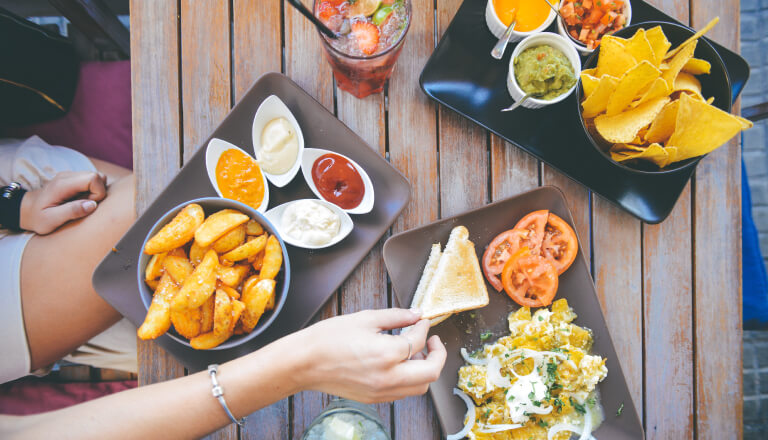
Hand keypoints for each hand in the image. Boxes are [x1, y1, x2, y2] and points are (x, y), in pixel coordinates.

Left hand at [19, 171, 106, 234]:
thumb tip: (92, 205)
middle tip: (84, 205)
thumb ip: (71, 212)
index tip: (88, 206)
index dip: (98, 193)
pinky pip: (92, 181)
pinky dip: (92, 191)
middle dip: (99, 193)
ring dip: (96, 192)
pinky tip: (80, 200)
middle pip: (98, 176)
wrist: (26, 209)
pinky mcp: (73, 179)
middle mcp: (68, 176)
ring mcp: (70, 176)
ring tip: (82, 203)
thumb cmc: (38, 217)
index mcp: (63, 184)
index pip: (93, 178)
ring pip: (97, 177)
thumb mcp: (51, 220)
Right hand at [295, 308, 446, 402]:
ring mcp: (381, 392)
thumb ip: (396, 317)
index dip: (423, 328)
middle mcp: (388, 377)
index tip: (422, 321)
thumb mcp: (365, 319)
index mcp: (386, 354)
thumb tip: (416, 315)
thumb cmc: (329, 338)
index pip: (418, 341)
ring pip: (420, 387)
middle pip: (431, 372)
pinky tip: (401, 364)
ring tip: (416, 353)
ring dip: (425, 369)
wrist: (304, 362)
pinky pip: (403, 393)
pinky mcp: (374, 399)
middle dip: (438, 354)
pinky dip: (410, 379)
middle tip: (433, 341)